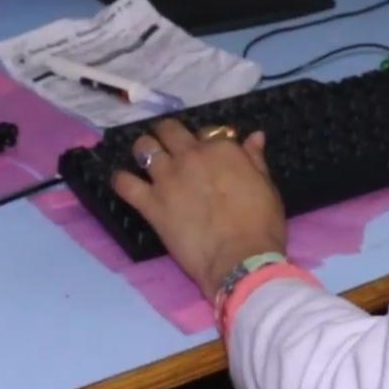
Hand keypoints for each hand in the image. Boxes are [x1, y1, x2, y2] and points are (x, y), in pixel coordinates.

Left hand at [112, 119, 288, 290]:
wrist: (241, 258)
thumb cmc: (261, 225)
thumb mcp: (266, 187)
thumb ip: (255, 159)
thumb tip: (254, 136)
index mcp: (222, 149)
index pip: (208, 131)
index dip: (205, 141)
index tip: (206, 152)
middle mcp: (191, 156)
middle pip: (169, 130)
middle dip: (167, 133)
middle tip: (168, 145)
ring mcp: (168, 178)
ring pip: (144, 148)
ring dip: (144, 150)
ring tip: (145, 159)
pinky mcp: (151, 204)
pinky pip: (125, 184)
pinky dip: (121, 180)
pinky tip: (123, 182)